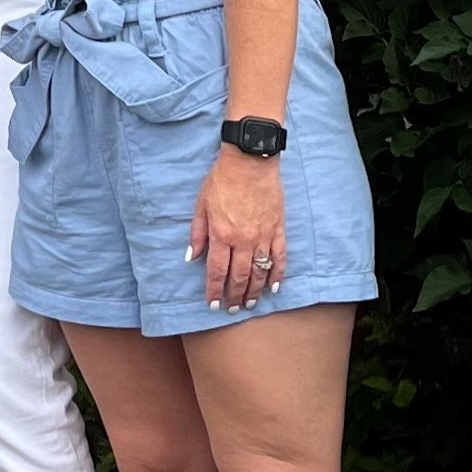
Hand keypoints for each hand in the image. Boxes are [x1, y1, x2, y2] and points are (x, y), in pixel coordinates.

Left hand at [190, 149, 286, 311]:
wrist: (250, 161)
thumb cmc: (222, 180)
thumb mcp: (201, 204)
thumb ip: (197, 233)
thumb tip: (192, 257)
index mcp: (221, 235)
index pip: (217, 271)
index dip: (214, 291)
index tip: (212, 304)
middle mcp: (242, 240)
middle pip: (239, 276)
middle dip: (235, 296)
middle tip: (232, 310)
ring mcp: (262, 235)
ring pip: (260, 271)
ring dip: (255, 290)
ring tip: (250, 304)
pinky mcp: (277, 228)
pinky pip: (279, 256)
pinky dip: (277, 274)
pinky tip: (274, 287)